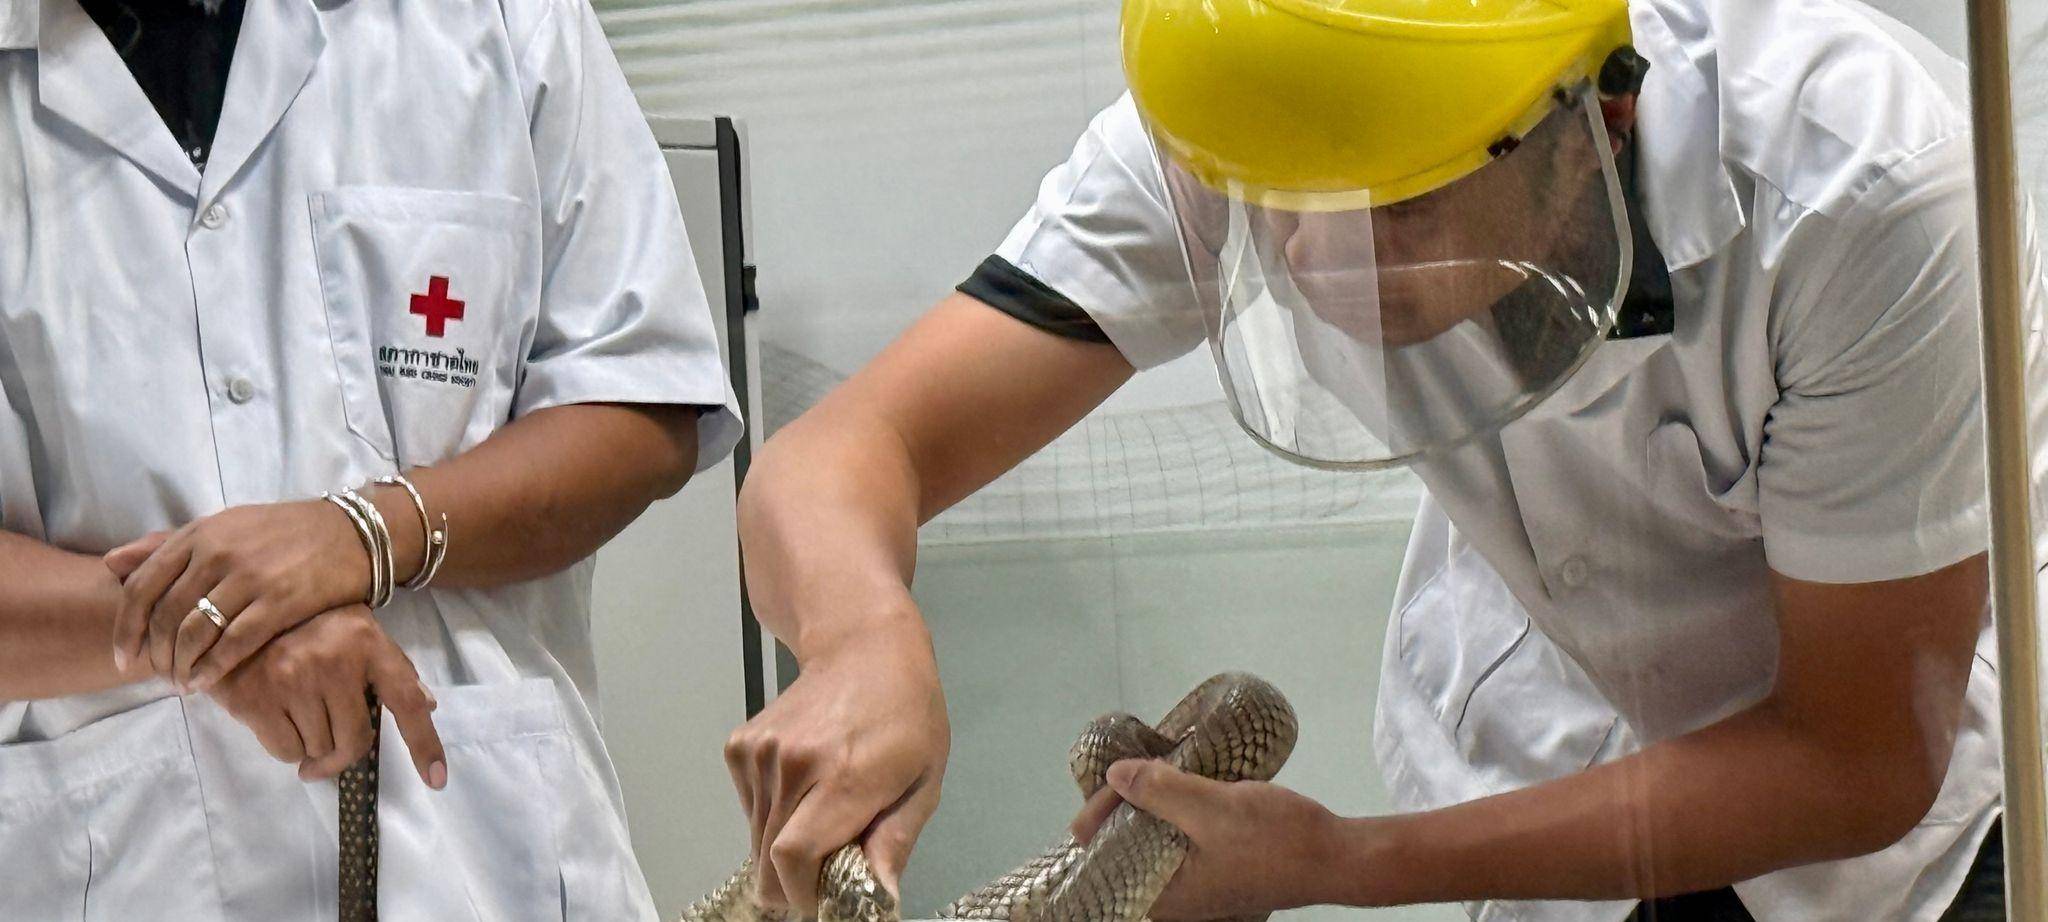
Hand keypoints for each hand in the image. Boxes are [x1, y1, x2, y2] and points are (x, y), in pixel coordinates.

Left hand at [106, 498, 377, 691]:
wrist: (352, 533)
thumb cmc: (284, 532)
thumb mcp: (223, 526)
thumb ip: (166, 544)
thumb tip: (111, 563)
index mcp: (199, 534)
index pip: (141, 586)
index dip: (125, 629)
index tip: (124, 657)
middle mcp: (218, 553)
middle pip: (165, 616)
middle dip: (156, 655)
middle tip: (159, 677)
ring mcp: (250, 577)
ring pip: (195, 632)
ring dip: (181, 665)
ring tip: (182, 683)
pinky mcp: (281, 601)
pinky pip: (234, 643)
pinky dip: (212, 668)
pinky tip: (205, 682)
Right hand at [208, 605, 446, 786]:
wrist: (231, 613)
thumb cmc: (303, 623)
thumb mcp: (354, 630)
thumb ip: (389, 667)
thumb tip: (427, 705)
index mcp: (367, 642)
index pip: (406, 700)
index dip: (425, 744)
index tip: (437, 780)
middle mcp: (335, 660)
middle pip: (355, 740)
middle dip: (343, 754)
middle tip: (329, 753)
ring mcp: (294, 679)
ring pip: (319, 748)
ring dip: (312, 747)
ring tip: (297, 717)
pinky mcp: (256, 699)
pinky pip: (286, 751)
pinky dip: (286, 748)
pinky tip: (276, 721)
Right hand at [723, 632, 948, 911]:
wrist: (864, 649)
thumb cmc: (906, 716)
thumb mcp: (924, 782)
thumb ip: (894, 842)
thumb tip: (877, 897)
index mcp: (844, 777)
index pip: (793, 858)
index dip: (801, 893)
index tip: (824, 900)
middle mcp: (792, 764)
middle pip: (767, 859)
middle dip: (794, 881)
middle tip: (827, 871)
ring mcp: (760, 752)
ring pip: (756, 838)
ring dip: (783, 847)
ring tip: (822, 816)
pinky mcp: (739, 747)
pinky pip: (749, 809)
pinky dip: (770, 817)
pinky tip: (802, 790)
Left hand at [1071, 759, 1348, 919]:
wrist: (1338, 858)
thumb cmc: (1276, 840)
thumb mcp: (1211, 808)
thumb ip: (1160, 791)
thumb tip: (1116, 775)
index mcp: (1164, 895)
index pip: (1105, 858)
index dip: (1100, 815)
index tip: (1113, 778)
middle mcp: (1175, 899)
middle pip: (1125, 851)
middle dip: (1123, 809)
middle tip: (1129, 769)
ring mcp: (1198, 887)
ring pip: (1154, 845)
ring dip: (1150, 810)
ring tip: (1149, 772)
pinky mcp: (1217, 871)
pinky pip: (1180, 843)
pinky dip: (1175, 816)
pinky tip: (1181, 788)